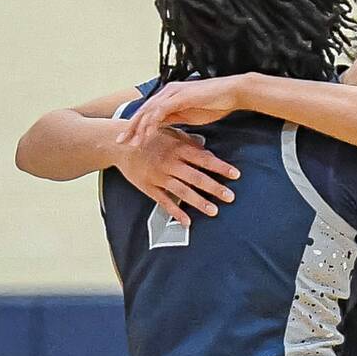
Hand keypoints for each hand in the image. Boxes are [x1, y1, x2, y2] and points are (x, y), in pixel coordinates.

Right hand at [113, 126, 240, 226]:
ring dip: (199, 202)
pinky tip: (187, 222)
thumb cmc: (150, 137)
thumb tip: (208, 152)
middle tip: (230, 197)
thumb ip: (190, 143)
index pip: (204, 159)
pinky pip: (164, 202)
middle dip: (215, 188)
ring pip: (182, 192)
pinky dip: (175, 212)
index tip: (236, 175)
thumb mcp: (171, 133)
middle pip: (197, 178)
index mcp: (178, 148)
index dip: (221, 167)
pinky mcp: (148, 187)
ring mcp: (159, 177)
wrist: (120, 145)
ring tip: (214, 211)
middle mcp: (170, 163)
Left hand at [116, 74, 246, 146]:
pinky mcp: (179, 96)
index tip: (128, 140)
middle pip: (143, 111)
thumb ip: (175, 119)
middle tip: (120, 142)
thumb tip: (162, 128)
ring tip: (132, 143)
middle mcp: (167, 92)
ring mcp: (172, 93)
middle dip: (131, 128)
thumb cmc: (216, 103)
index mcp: (169, 96)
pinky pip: (160, 112)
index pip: (148, 112)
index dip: (137, 126)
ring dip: (139, 128)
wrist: (232, 93)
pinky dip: (152, 124)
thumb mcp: (191, 115)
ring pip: (148, 112)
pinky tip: (147, 135)